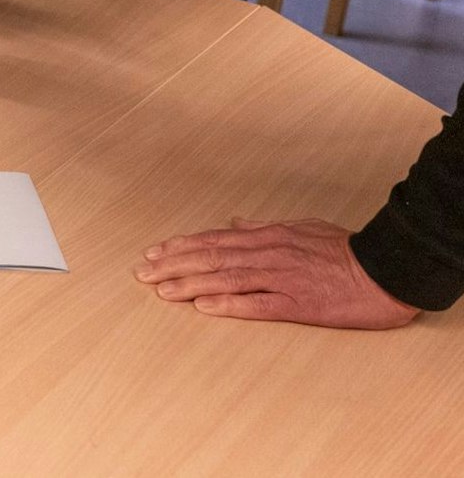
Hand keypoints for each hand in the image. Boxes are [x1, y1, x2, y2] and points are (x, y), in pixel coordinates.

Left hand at [136, 217, 421, 328]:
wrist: (386, 270)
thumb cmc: (344, 251)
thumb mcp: (302, 228)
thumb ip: (264, 227)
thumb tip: (235, 221)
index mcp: (267, 236)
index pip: (213, 239)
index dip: (180, 246)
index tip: (154, 253)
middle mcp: (267, 253)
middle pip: (210, 257)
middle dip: (173, 265)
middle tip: (142, 273)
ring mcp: (281, 278)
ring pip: (225, 278)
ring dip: (190, 284)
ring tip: (161, 290)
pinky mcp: (299, 304)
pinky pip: (257, 304)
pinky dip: (228, 303)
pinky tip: (204, 306)